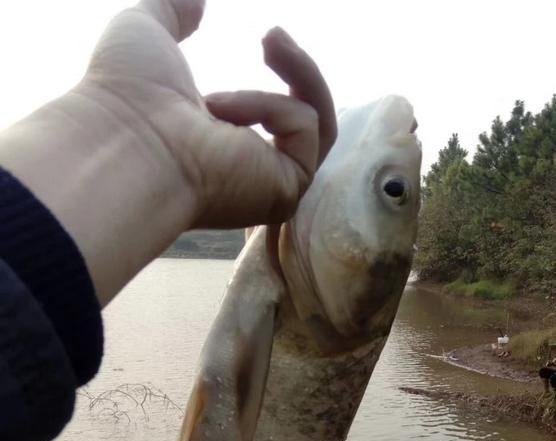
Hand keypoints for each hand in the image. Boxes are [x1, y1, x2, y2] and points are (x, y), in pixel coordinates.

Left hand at [83, 0, 336, 227]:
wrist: (124, 141)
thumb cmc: (124, 97)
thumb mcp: (147, 32)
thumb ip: (172, 11)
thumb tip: (198, 0)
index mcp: (216, 146)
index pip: (270, 119)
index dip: (272, 81)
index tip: (261, 39)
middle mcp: (246, 174)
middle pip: (306, 123)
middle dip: (300, 71)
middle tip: (271, 34)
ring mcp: (268, 187)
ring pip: (317, 124)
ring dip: (300, 75)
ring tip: (268, 40)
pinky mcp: (284, 192)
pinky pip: (306, 128)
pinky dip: (273, 106)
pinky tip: (225, 109)